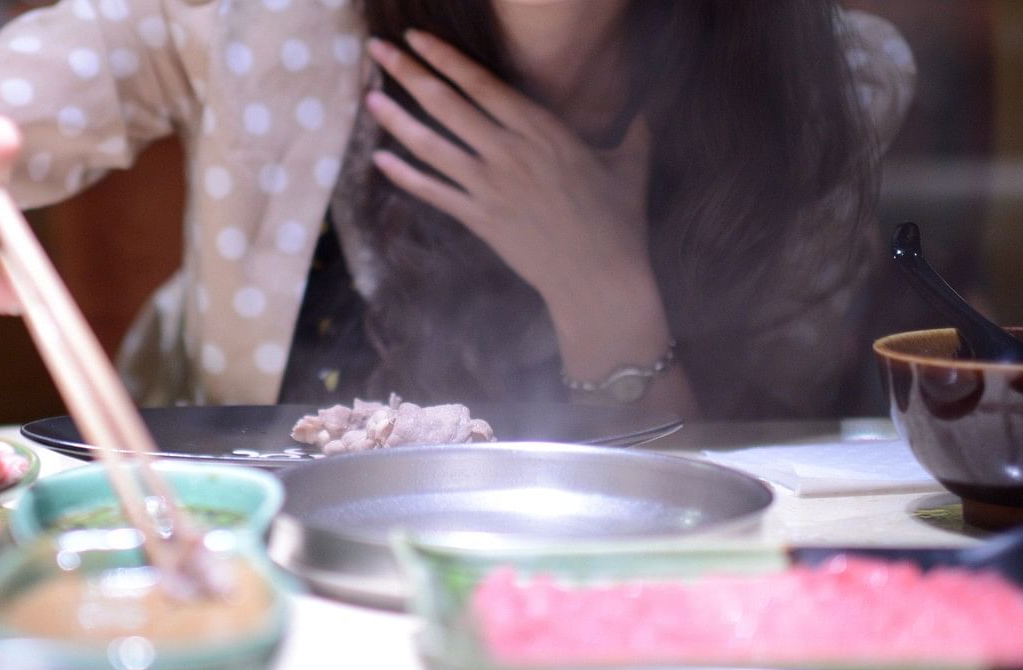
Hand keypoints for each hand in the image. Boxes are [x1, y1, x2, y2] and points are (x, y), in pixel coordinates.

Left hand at [364, 31, 651, 298]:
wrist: (602, 280)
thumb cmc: (620, 223)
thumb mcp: (631, 165)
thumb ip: (638, 126)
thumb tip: (653, 102)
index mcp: (544, 130)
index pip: (484, 83)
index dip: (446, 57)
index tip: (417, 37)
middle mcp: (511, 153)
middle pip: (448, 103)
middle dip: (409, 72)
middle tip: (378, 49)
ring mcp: (492, 187)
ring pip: (432, 145)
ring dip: (396, 119)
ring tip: (368, 95)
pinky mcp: (481, 221)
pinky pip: (434, 193)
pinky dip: (405, 177)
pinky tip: (379, 160)